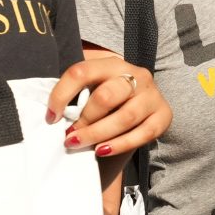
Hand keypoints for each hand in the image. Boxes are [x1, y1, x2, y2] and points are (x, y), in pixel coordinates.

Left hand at [50, 53, 168, 157]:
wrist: (142, 104)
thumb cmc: (111, 99)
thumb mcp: (95, 87)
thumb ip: (78, 95)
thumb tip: (53, 116)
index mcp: (113, 64)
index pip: (82, 72)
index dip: (61, 95)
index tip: (51, 117)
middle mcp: (137, 75)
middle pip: (107, 96)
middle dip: (84, 120)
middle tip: (70, 136)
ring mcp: (152, 95)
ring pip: (125, 117)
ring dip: (98, 134)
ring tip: (81, 145)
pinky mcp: (164, 115)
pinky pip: (143, 133)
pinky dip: (120, 144)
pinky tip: (102, 150)